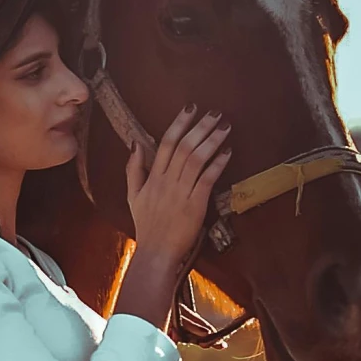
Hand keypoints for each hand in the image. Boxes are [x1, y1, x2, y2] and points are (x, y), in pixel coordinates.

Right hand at [124, 105, 232, 267]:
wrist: (155, 252)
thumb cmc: (147, 226)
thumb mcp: (133, 196)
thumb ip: (134, 169)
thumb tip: (135, 143)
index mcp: (153, 178)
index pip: (166, 144)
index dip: (179, 124)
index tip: (191, 108)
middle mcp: (166, 182)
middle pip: (184, 147)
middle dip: (201, 127)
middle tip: (215, 112)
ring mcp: (181, 193)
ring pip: (196, 159)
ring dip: (212, 140)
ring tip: (225, 126)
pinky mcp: (195, 205)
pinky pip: (207, 179)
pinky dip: (218, 164)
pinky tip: (228, 152)